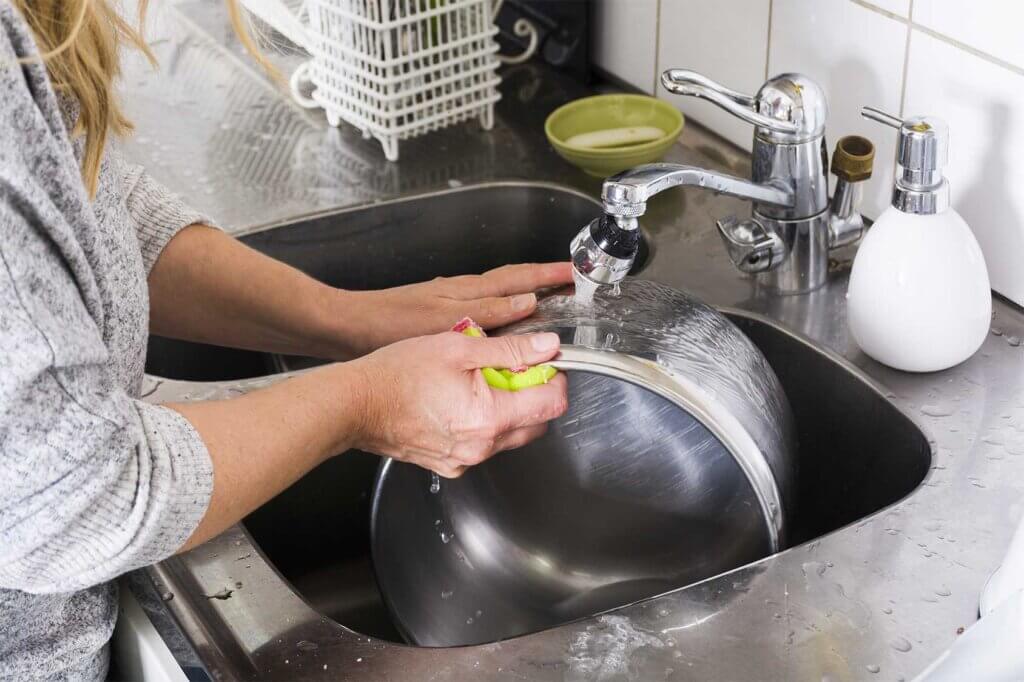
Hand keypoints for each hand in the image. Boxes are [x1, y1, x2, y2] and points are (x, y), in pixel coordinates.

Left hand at [333, 262, 572, 356]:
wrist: (346, 327)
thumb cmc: (388, 325)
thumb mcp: (442, 321)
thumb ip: (486, 312)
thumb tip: (528, 302)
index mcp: (468, 290)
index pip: (519, 278)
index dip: (549, 275)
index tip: (576, 273)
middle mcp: (462, 291)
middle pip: (512, 280)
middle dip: (543, 278)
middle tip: (570, 281)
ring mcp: (451, 300)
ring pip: (498, 292)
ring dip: (525, 292)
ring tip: (546, 299)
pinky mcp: (439, 313)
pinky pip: (483, 305)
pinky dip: (502, 309)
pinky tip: (501, 323)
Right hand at [351, 330, 567, 477]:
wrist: (356, 405)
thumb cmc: (398, 375)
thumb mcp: (459, 348)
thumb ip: (510, 350)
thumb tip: (547, 346)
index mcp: (490, 417)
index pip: (553, 404)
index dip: (555, 378)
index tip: (544, 363)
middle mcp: (482, 446)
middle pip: (537, 424)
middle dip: (533, 394)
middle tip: (509, 369)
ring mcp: (466, 459)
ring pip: (510, 435)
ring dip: (508, 409)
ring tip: (477, 382)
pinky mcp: (451, 464)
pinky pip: (483, 445)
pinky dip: (483, 424)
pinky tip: (458, 402)